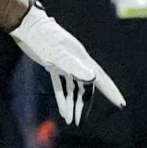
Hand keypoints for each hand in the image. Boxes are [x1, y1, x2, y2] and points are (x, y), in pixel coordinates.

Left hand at [10, 2, 125, 120]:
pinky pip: (61, 86)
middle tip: (81, 121)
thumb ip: (73, 65)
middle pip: (86, 87)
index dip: (110, 91)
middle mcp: (76, 62)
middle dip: (84, 105)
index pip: (100, 78)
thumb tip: (92, 77)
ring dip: (72, 104)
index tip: (121, 103)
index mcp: (81, 59)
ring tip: (71, 121)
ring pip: (73, 89)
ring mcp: (65, 64)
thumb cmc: (42, 37)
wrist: (26, 25)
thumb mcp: (56, 53)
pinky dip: (62, 98)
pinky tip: (62, 110)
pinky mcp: (53, 65)